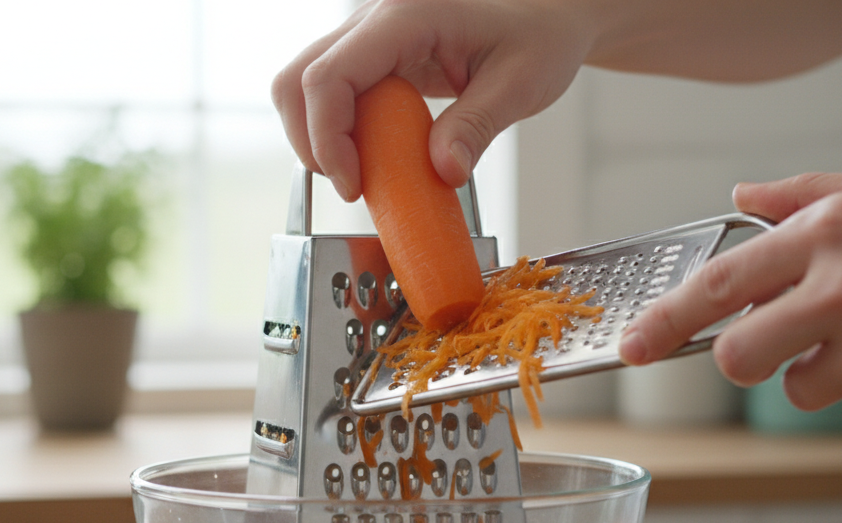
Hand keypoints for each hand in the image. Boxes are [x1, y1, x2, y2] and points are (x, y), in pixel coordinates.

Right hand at [271, 0, 596, 200]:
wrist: (543, 16)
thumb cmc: (538, 37)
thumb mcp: (519, 84)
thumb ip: (477, 126)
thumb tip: (442, 173)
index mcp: (407, 16)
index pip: (330, 76)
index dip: (328, 139)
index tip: (354, 186)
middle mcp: (375, 18)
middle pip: (298, 79)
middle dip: (311, 142)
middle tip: (352, 185)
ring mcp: (367, 34)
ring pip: (303, 85)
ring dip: (320, 136)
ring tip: (364, 172)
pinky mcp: (370, 54)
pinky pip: (331, 92)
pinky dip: (339, 129)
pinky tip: (375, 153)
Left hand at [618, 172, 841, 419]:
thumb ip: (801, 194)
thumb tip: (737, 197)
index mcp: (827, 233)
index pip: (719, 285)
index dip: (664, 322)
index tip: (631, 348)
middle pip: (742, 359)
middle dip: (749, 361)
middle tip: (785, 344)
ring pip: (803, 390)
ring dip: (830, 373)